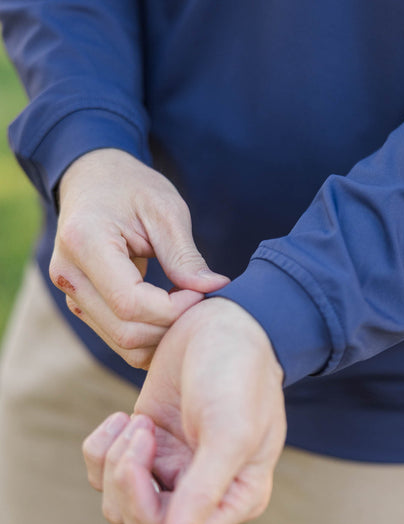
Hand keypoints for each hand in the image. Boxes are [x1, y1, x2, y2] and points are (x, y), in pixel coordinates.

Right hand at [50, 148, 228, 368]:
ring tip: (188, 307)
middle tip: (201, 303)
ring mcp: (70, 294)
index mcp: (84, 242)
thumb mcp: (165, 210)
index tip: (202, 292)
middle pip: (126, 331)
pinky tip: (173, 314)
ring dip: (164, 336)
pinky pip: (119, 339)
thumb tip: (214, 289)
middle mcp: (68, 274)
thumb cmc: (131, 188)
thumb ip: (185, 255)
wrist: (93, 180)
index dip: (173, 309)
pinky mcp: (81, 306)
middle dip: (172, 327)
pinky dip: (152, 337)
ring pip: (123, 343)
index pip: (130, 302)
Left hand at [82, 298, 286, 523]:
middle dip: (128, 482)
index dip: (147, 506)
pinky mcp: (146, 447)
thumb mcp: (229, 431)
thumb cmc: (238, 375)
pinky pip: (104, 473)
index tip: (145, 452)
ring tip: (139, 422)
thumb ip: (204, 492)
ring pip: (118, 504)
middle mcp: (203, 493)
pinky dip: (102, 447)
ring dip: (116, 462)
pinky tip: (123, 417)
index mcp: (237, 498)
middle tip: (141, 430)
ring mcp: (172, 470)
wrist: (224, 322)